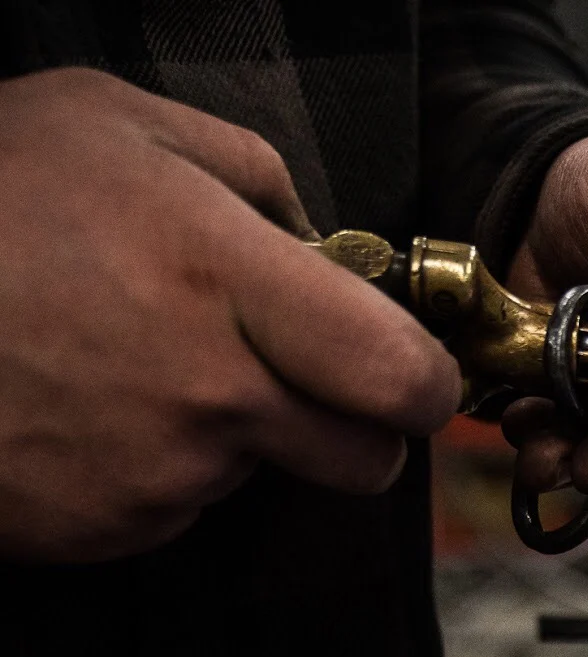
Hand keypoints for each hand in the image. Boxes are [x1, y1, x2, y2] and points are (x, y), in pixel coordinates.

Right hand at [0, 70, 459, 564]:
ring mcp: (158, 471)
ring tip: (141, 362)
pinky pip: (181, 509)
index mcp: (226, 282)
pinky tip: (92, 406)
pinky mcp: (108, 527)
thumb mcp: (118, 127)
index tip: (404, 362)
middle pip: (366, 459)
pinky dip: (158, 469)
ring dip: (238, 437)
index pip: (407, 382)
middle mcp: (208, 392)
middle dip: (351, 423)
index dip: (422, 379)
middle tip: (293, 372)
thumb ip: (255, 177)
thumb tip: (329, 248)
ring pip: (268, 479)